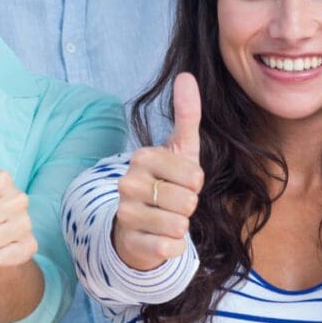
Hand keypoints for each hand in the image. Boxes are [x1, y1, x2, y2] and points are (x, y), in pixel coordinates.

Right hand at [114, 73, 202, 271]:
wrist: (139, 225)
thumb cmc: (166, 183)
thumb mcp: (181, 149)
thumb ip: (186, 113)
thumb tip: (186, 75)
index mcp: (142, 157)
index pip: (195, 175)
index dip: (195, 183)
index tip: (180, 182)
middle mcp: (127, 182)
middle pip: (188, 201)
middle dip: (188, 206)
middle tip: (171, 202)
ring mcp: (125, 213)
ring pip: (179, 225)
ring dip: (181, 226)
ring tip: (165, 219)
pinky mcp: (130, 242)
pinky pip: (170, 247)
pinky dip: (173, 246)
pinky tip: (159, 237)